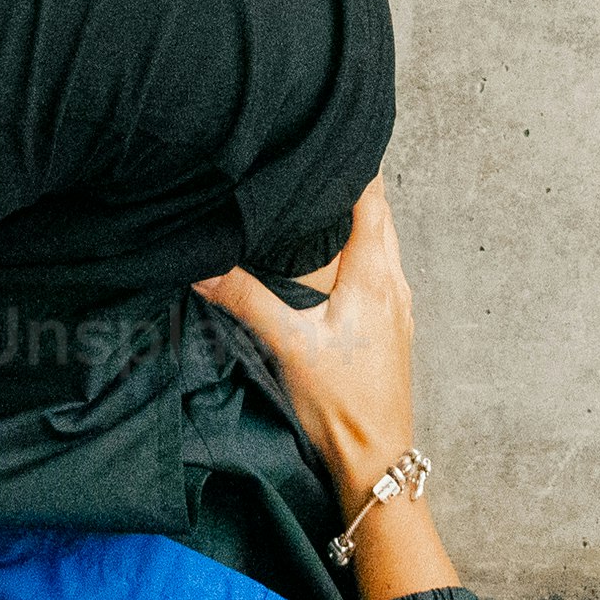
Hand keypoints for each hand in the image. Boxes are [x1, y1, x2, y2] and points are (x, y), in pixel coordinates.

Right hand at [195, 182, 422, 506]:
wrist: (375, 461)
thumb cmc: (342, 405)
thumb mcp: (289, 346)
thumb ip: (246, 299)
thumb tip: (203, 264)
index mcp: (375, 275)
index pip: (372, 200)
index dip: (351, 166)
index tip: (324, 139)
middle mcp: (393, 284)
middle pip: (377, 217)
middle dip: (349, 188)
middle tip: (311, 164)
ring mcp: (395, 308)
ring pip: (379, 245)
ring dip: (353, 221)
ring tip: (315, 203)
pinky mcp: (389, 329)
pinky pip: (376, 272)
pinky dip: (356, 252)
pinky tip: (328, 264)